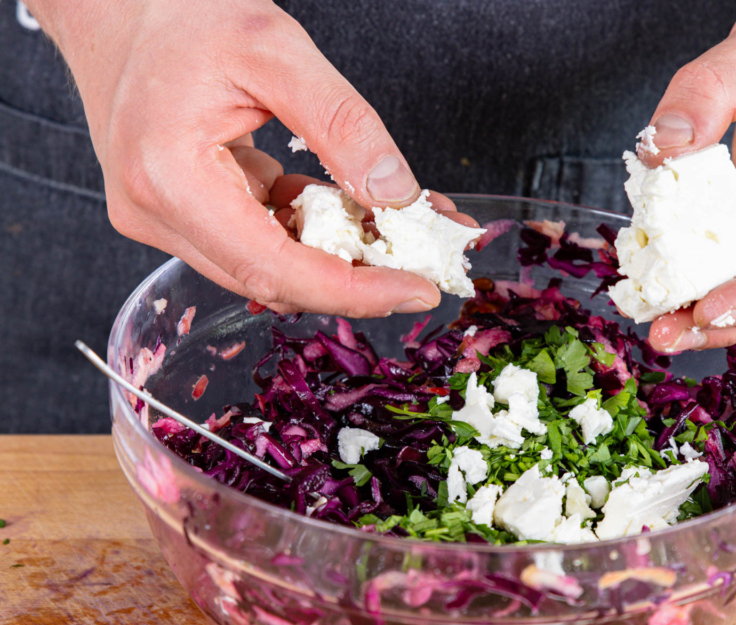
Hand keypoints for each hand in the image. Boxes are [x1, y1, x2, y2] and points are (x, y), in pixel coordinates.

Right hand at [30, 0, 456, 316]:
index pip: (274, 268)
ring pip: (267, 266)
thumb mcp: (277, 49)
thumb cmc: (183, 12)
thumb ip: (341, 123)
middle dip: (356, 279)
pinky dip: (309, 231)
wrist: (118, 2)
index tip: (417, 291)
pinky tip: (352, 212)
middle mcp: (155, 213)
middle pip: (273, 280)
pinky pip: (256, 240)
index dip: (353, 291)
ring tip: (398, 233)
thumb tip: (395, 193)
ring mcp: (164, 218)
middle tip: (423, 264)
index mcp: (168, 178)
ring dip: (336, 257)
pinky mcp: (180, 212)